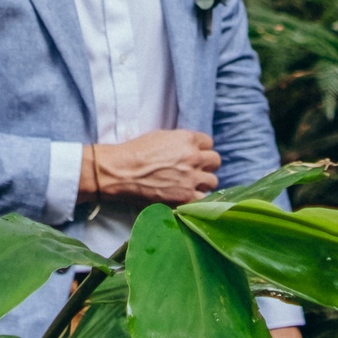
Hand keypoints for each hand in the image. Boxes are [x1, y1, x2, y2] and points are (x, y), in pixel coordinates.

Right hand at [86, 130, 221, 205]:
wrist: (121, 172)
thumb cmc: (135, 152)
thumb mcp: (161, 137)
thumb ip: (180, 142)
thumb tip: (190, 148)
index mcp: (187, 139)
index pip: (209, 142)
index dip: (201, 149)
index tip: (194, 155)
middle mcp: (194, 157)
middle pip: (215, 161)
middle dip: (206, 165)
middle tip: (194, 170)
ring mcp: (191, 178)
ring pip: (213, 181)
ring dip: (203, 183)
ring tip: (190, 185)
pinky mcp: (185, 197)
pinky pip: (203, 199)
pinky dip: (196, 199)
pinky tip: (186, 197)